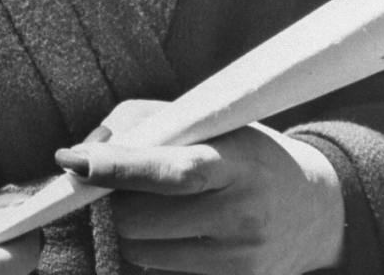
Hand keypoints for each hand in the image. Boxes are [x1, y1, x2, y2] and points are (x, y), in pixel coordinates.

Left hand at [54, 100, 345, 274]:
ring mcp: (237, 262)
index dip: (118, 167)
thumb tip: (84, 152)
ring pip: (141, 254)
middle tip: (122, 184)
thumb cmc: (247, 153)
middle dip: (115, 202)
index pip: (170, 170)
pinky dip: (152, 254)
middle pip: (140, 221)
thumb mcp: (211, 123)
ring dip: (130, 231)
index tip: (71, 160)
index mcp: (235, 163)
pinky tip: (175, 234)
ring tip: (156, 208)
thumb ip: (148, 125)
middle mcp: (239, 217)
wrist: (312, 208)